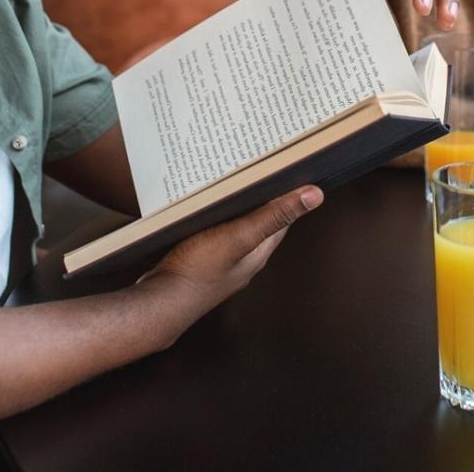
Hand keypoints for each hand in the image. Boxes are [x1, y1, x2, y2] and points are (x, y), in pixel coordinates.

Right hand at [139, 186, 322, 315]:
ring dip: (233, 207)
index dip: (286, 196)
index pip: (281, 220)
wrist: (159, 301)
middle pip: (257, 221)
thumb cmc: (197, 273)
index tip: (286, 173)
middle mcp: (242, 259)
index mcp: (258, 254)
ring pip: (233, 227)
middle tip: (255, 172)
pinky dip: (212, 217)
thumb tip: (314, 196)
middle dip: (258, 198)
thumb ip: (273, 216)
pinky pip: (211, 232)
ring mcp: (220, 261)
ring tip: (229, 184)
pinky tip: (202, 207)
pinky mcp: (199, 260)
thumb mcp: (239, 238)